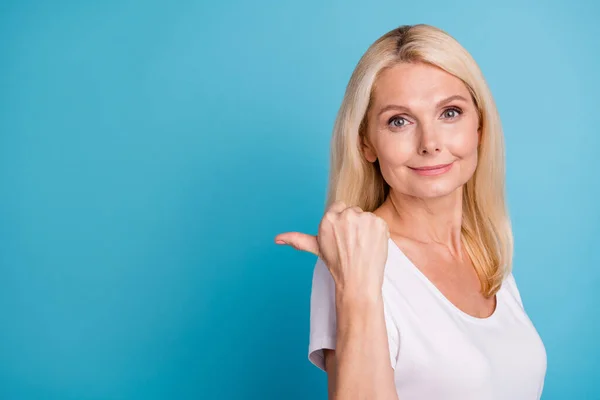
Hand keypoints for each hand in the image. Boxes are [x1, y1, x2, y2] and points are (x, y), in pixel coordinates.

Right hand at [274, 201, 389, 294]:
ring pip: (366, 216)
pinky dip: (378, 232)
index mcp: (328, 219)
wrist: (358, 281)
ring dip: (367, 228)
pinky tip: (372, 245)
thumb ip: (297, 239)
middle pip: (353, 211)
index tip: (344, 237)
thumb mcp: (317, 248)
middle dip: (354, 225)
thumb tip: (276, 239)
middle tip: (353, 244)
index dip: (343, 223)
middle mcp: (345, 215)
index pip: (339, 207)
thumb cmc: (337, 265)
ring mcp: (364, 219)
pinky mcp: (379, 223)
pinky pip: (379, 222)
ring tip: (362, 246)